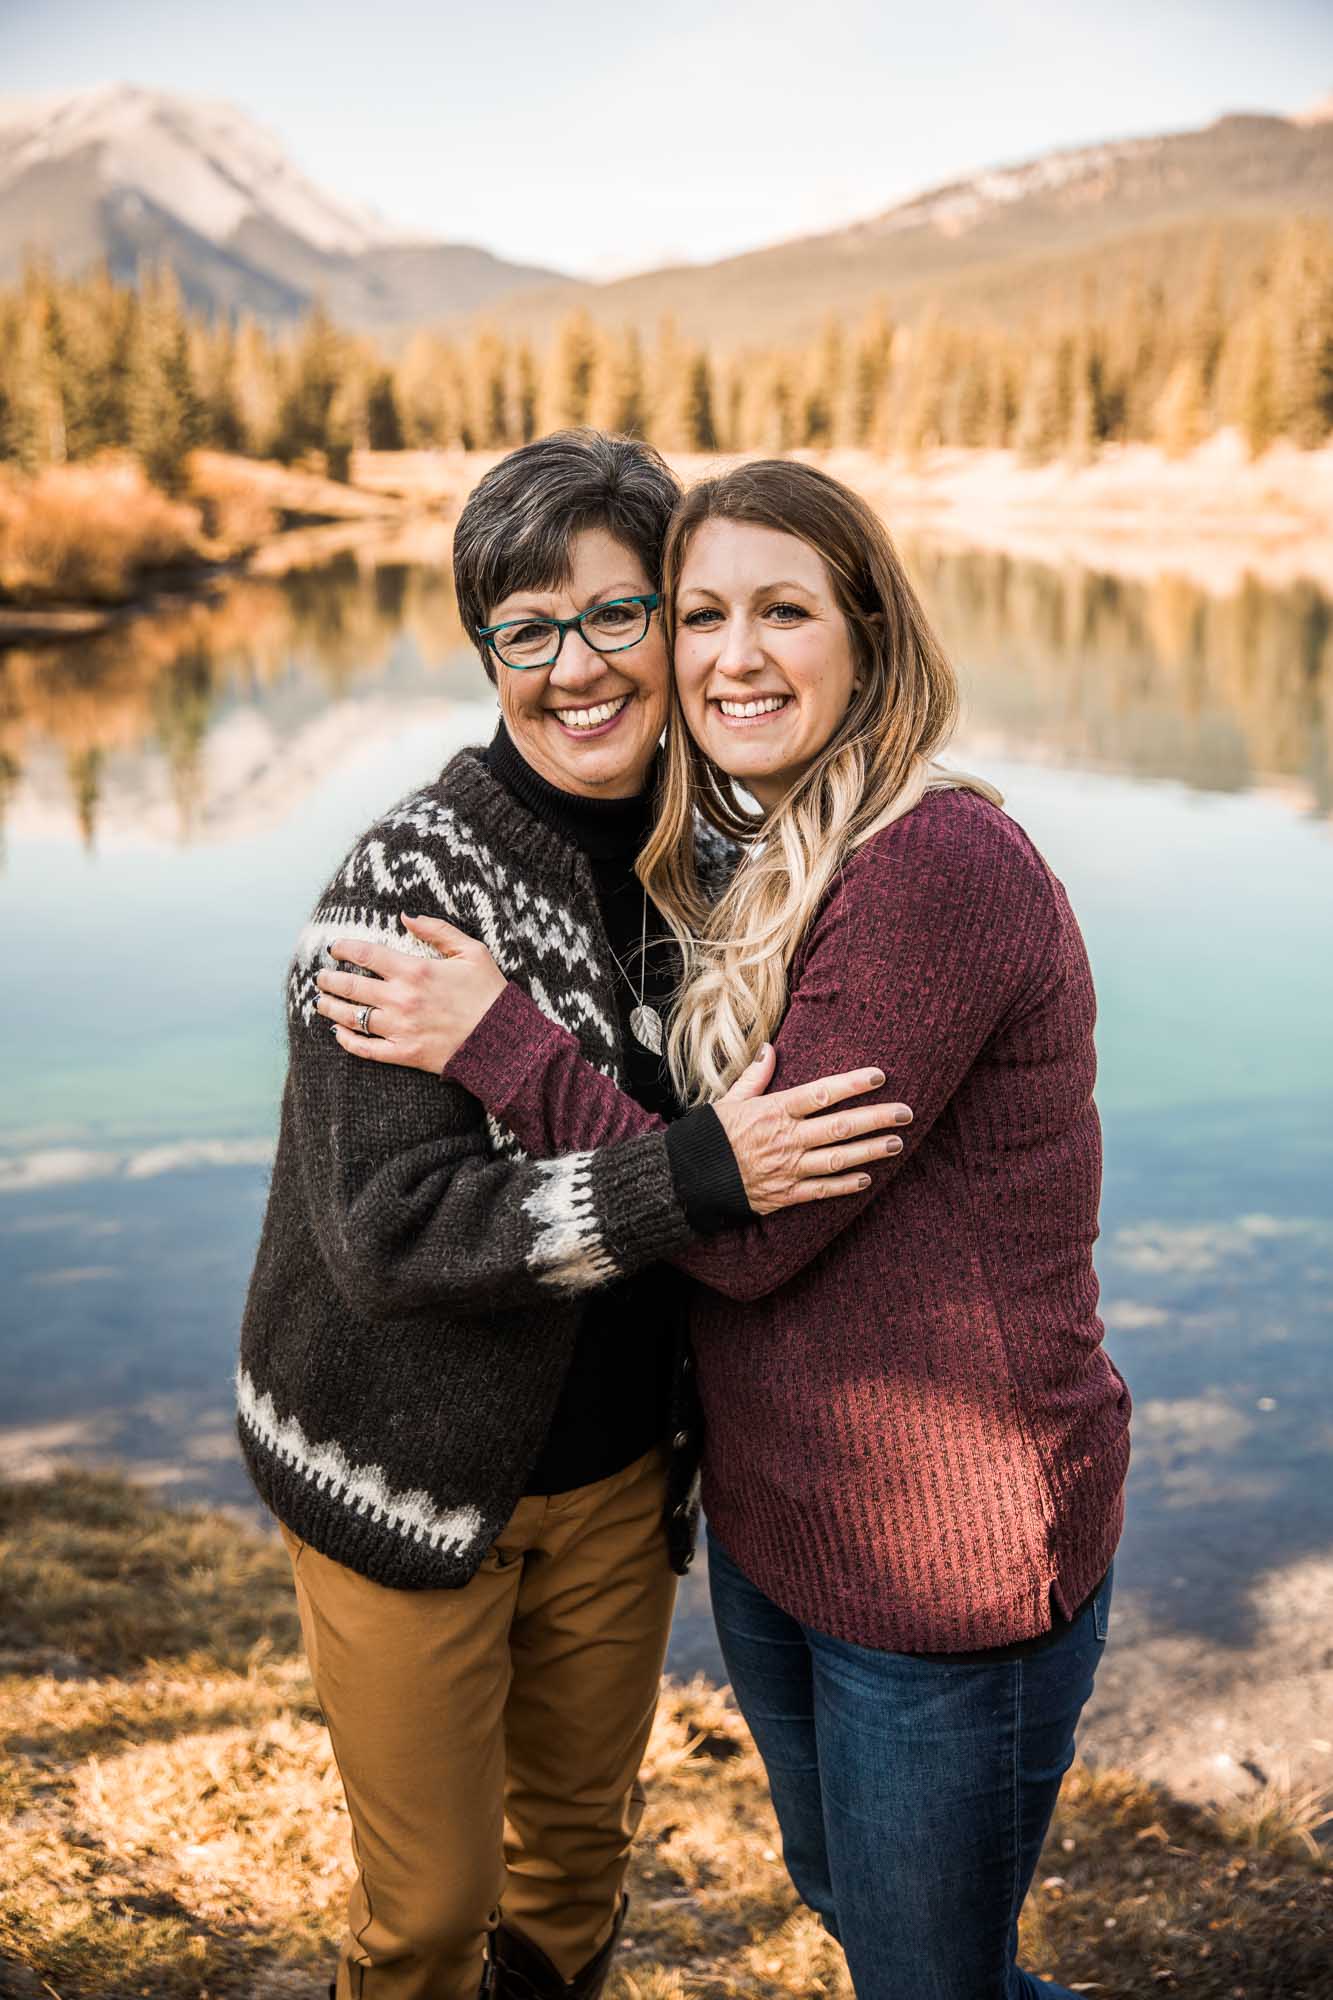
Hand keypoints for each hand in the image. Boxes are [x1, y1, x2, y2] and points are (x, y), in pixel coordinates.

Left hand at [314, 914, 506, 1072]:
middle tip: (321, 977)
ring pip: (351, 1017)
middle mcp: (401, 999)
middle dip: (330, 979)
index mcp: (415, 970)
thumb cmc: (490, 993)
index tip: (334, 948)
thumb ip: (437, 930)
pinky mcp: (404, 1053)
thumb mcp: (472, 951)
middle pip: (350, 986)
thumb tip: (406, 917)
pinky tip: (338, 1032)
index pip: (365, 955)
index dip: (344, 949)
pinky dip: (346, 1040)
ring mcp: (399, 1028)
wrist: (503, 1041)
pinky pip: (365, 1048)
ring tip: (320, 1002)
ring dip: (330, 1007)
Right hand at [713, 1046, 911, 1213]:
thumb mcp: (728, 1100)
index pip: (822, 1093)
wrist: (688, 1180)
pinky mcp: (785, 1195)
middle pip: (840, 1126)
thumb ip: (755, 1076)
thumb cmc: (709, 1137)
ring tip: (896, 1143)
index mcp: (773, 1111)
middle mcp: (785, 1139)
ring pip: (838, 1159)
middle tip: (906, 1113)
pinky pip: (823, 1190)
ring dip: (870, 1151)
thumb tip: (770, 1048)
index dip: (853, 1084)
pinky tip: (868, 1178)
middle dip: (876, 1118)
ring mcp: (787, 1169)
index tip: (879, 1076)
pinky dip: (846, 1185)